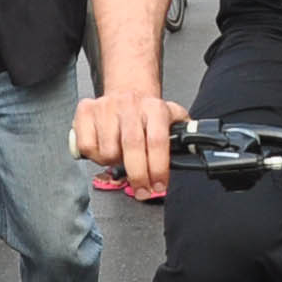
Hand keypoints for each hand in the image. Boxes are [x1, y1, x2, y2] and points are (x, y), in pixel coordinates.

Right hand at [72, 88, 186, 194]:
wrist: (126, 91)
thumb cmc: (148, 114)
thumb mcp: (172, 118)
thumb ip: (185, 135)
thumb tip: (196, 150)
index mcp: (155, 108)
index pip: (157, 141)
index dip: (158, 168)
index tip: (159, 185)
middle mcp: (130, 105)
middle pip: (132, 148)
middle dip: (138, 176)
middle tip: (142, 190)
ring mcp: (106, 107)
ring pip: (108, 152)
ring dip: (114, 164)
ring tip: (121, 158)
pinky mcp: (86, 111)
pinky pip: (87, 146)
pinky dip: (94, 156)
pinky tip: (104, 150)